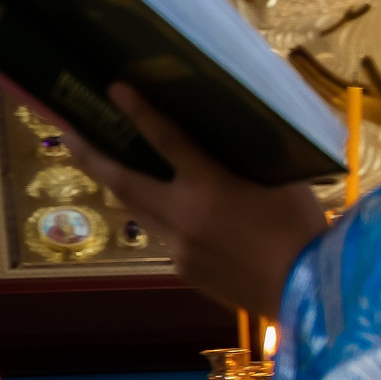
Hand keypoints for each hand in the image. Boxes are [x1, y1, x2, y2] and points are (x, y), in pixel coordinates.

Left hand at [64, 83, 326, 318]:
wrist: (310, 291)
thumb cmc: (305, 229)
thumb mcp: (283, 183)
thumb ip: (249, 162)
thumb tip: (230, 140)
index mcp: (213, 188)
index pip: (169, 140)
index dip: (141, 112)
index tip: (115, 89)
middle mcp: (185, 217)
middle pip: (125, 181)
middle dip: (92, 155)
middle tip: (69, 133)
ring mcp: (179, 247)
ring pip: (138, 209)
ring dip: (118, 185)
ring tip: (103, 165)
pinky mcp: (184, 271)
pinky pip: (165, 236)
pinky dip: (162, 217)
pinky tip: (172, 211)